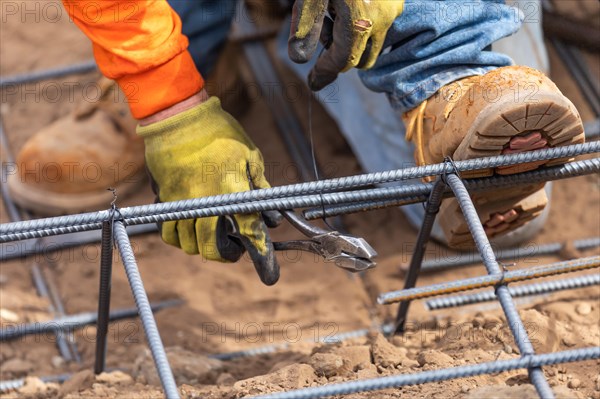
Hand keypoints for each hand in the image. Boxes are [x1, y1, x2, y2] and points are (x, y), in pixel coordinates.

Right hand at [137, 94, 279, 284]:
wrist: (180, 118)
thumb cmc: (220, 134)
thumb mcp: (250, 156)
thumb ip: (259, 187)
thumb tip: (270, 214)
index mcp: (232, 190)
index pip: (249, 231)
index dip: (261, 255)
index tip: (269, 273)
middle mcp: (206, 202)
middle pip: (212, 248)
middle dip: (227, 256)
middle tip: (236, 251)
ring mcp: (182, 202)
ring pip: (188, 244)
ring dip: (203, 248)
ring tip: (214, 239)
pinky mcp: (166, 199)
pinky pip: (168, 231)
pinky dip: (179, 239)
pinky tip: (191, 231)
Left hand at [288, 0, 403, 90]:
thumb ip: (304, 27)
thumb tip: (298, 60)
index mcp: (359, 22)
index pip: (342, 62)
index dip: (324, 73)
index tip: (313, 83)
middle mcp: (381, 20)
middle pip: (359, 59)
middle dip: (338, 54)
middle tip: (321, 29)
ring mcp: (391, 10)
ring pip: (370, 44)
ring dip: (350, 41)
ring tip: (332, 12)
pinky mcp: (395, 2)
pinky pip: (378, 27)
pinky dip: (361, 27)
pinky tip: (346, 5)